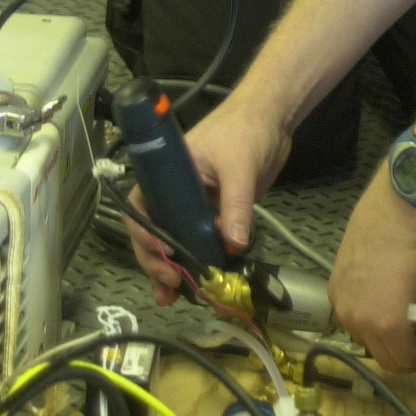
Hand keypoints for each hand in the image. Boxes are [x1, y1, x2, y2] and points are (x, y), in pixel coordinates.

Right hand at [124, 96, 291, 303]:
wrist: (274, 118)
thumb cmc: (246, 129)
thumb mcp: (239, 167)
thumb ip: (236, 204)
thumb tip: (234, 244)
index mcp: (167, 173)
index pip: (141, 208)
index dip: (145, 236)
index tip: (162, 256)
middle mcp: (174, 191)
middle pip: (154, 231)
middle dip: (157, 261)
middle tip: (171, 284)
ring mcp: (194, 204)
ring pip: (175, 240)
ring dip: (173, 268)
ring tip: (173, 297)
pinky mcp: (215, 212)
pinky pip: (201, 240)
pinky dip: (199, 261)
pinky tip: (200, 284)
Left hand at [328, 168, 415, 370]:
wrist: (406, 203)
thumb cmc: (394, 214)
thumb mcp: (373, 248)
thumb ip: (378, 275)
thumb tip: (401, 284)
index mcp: (340, 291)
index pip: (363, 329)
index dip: (391, 333)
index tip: (414, 325)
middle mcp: (345, 310)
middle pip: (375, 348)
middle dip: (403, 346)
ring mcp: (363, 320)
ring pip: (391, 358)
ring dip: (415, 352)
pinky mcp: (387, 324)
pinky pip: (408, 355)